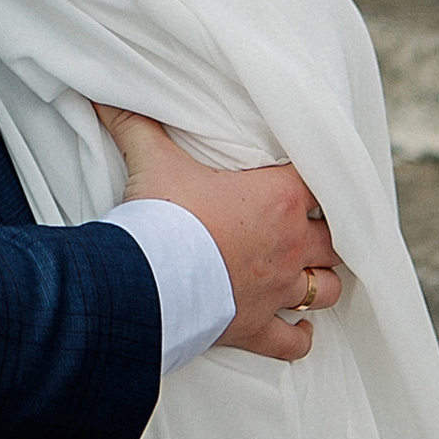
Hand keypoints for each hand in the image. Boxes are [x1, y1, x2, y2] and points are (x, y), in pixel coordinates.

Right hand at [97, 106, 341, 366]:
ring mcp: (278, 290)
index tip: (303, 180)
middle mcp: (290, 245)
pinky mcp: (258, 328)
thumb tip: (104, 95)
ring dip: (321, 282)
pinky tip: (297, 328)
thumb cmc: (162, 214)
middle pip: (334, 240)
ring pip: (327, 289)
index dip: (316, 180)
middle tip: (306, 228)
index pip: (322, 182)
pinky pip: (294, 342)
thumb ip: (136, 124)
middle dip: (324, 234)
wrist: (149, 278)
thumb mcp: (151, 158)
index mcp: (278, 198)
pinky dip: (299, 337)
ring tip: (308, 274)